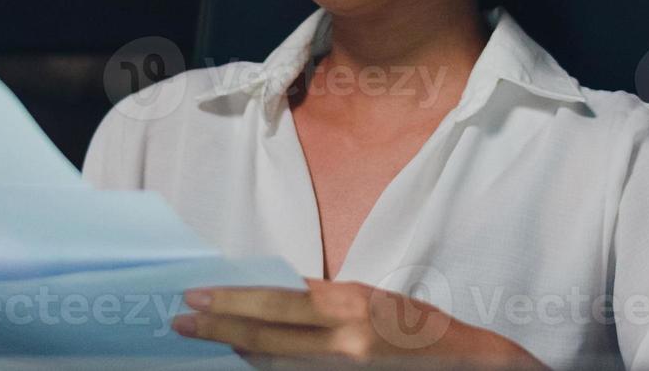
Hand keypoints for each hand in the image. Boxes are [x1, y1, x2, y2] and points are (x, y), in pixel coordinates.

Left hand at [171, 278, 546, 368]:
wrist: (467, 367)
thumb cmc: (420, 330)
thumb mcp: (374, 300)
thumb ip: (326, 297)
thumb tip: (279, 287)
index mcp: (352, 305)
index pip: (276, 300)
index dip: (232, 299)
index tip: (197, 293)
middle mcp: (345, 342)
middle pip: (266, 335)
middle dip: (219, 326)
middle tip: (181, 318)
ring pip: (274, 363)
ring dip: (237, 349)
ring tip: (205, 336)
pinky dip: (269, 368)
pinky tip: (247, 359)